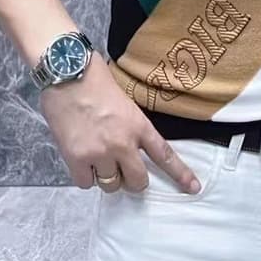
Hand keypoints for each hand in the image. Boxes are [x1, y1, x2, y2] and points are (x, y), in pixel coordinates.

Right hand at [38, 53, 200, 193]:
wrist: (67, 73)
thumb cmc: (95, 80)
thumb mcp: (124, 102)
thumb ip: (131, 126)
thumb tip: (130, 146)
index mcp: (139, 125)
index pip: (164, 154)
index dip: (180, 174)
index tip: (193, 187)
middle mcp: (122, 143)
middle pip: (138, 180)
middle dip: (133, 179)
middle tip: (125, 170)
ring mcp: (99, 152)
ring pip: (111, 185)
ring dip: (107, 175)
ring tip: (98, 156)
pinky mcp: (77, 158)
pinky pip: (87, 183)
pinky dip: (86, 175)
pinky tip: (82, 159)